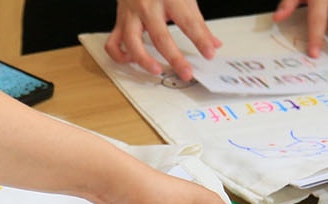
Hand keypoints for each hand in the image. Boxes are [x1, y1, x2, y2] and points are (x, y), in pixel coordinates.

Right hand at [105, 0, 220, 81]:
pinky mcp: (119, 22)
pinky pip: (113, 43)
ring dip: (144, 61)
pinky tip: (132, 59)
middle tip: (186, 72)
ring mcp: (130, 15)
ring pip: (132, 43)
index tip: (209, 53)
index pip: (188, 22)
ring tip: (157, 70)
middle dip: (175, 58)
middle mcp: (147, 6)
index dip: (200, 39)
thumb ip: (197, 21)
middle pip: (161, 37)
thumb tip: (213, 43)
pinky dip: (121, 55)